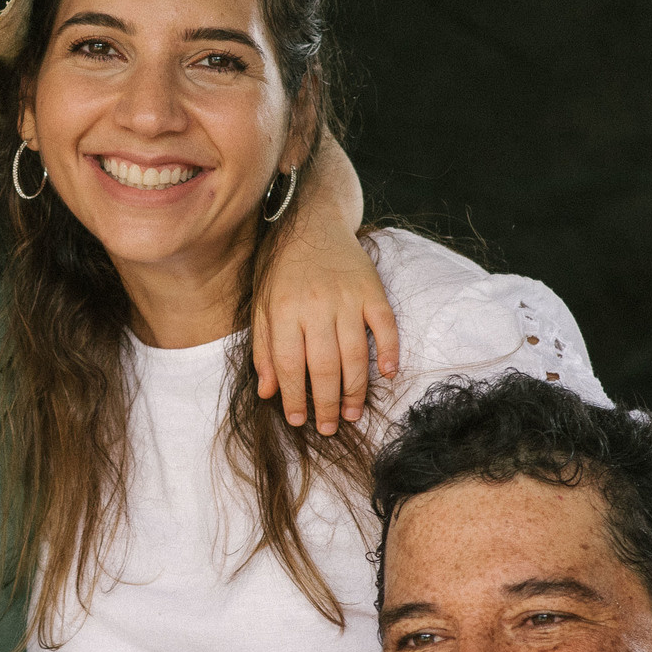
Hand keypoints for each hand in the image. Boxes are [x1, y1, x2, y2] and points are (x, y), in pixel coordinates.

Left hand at [253, 223, 396, 434]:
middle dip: (327, 403)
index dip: (294, 396)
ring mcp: (347, 298)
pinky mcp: (372, 291)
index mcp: (284, 311)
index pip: (289, 364)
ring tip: (353, 414)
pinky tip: (388, 375)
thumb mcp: (262, 307)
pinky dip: (389, 352)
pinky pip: (385, 327)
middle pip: (323, 366)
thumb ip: (263, 349)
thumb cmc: (282, 272)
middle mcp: (316, 306)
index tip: (298, 419)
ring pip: (354, 354)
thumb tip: (269, 393)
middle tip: (330, 427)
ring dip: (356, 390)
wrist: (312, 224)